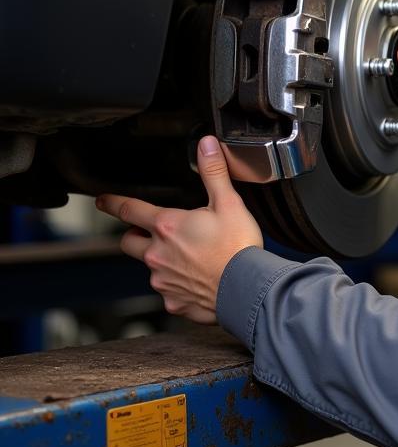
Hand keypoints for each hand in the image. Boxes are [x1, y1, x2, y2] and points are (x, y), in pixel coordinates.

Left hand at [95, 136, 262, 324]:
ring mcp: (162, 279)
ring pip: (150, 266)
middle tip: (155, 232)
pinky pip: (168, 290)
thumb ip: (213, 173)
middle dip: (135, 235)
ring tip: (191, 257)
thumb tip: (207, 145)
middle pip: (129, 241)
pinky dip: (178, 284)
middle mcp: (157, 254)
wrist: (247, 290)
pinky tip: (199, 279)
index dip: (112, 203)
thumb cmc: (238, 248)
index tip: (102, 201)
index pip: (129, 210)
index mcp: (168, 226)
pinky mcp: (172, 301)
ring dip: (162, 260)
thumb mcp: (229, 203)